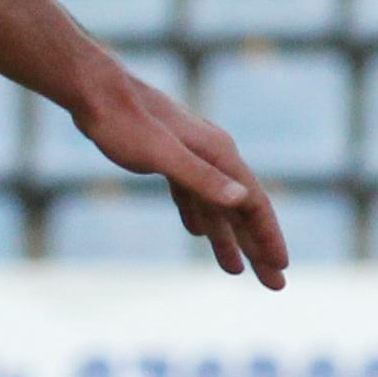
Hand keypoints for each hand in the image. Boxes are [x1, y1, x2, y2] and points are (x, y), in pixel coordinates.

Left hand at [74, 73, 288, 288]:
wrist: (96, 92)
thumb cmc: (125, 122)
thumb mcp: (163, 154)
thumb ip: (202, 177)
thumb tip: (242, 199)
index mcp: (219, 154)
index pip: (254, 204)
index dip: (269, 237)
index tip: (281, 268)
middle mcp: (212, 155)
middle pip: (241, 209)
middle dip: (257, 248)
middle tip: (275, 284)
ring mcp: (190, 155)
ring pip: (215, 205)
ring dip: (227, 238)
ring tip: (237, 271)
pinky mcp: (167, 157)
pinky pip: (191, 193)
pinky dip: (198, 216)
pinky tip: (198, 234)